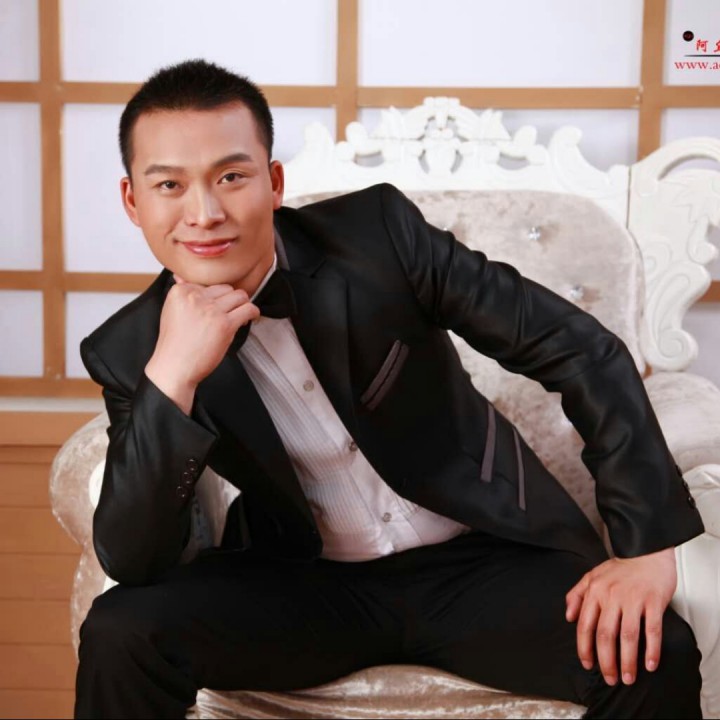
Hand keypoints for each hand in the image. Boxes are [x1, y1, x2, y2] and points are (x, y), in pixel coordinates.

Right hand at [145, 275, 258, 413]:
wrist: (174, 367)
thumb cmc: (175, 344)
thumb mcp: (171, 311)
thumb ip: (180, 293)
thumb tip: (180, 276)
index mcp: (181, 292)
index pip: (209, 284)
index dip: (216, 298)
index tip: (217, 308)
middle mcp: (195, 297)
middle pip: (226, 288)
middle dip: (231, 301)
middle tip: (230, 313)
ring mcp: (211, 310)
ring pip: (239, 296)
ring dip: (242, 306)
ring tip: (240, 317)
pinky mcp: (224, 324)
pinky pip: (248, 309)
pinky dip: (253, 313)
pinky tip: (250, 318)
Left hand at [565, 547, 675, 685]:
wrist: (647, 551)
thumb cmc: (621, 567)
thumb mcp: (592, 575)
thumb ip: (577, 594)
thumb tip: (568, 616)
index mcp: (595, 591)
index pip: (585, 625)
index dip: (585, 648)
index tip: (588, 664)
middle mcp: (612, 596)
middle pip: (605, 635)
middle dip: (606, 661)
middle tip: (610, 678)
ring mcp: (633, 599)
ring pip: (628, 636)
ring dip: (627, 661)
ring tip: (628, 677)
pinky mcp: (653, 602)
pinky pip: (652, 630)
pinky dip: (651, 650)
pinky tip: (650, 664)